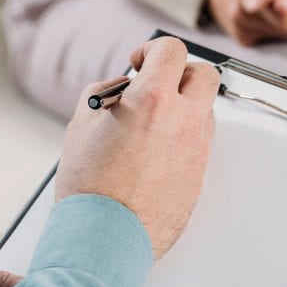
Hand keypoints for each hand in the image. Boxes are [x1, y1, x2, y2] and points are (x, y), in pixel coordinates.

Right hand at [55, 37, 218, 257]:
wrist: (104, 237)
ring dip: (183, 107)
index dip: (153, 50)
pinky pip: (199, 143)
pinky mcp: (200, 176)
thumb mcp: (82, 123)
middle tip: (156, 86)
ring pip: (204, 110)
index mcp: (154, 99)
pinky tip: (156, 151)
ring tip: (151, 124)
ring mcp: (197, 149)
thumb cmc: (89, 186)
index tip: (140, 62)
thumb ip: (108, 93)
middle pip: (204, 74)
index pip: (172, 49)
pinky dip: (183, 137)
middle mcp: (184, 120)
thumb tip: (122, 87)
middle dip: (181, 73)